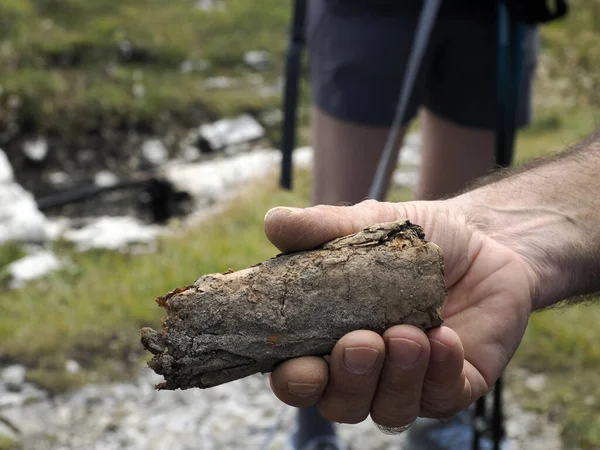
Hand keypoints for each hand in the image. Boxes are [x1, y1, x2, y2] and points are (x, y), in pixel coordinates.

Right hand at [263, 199, 536, 429]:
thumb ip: (323, 227)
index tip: (301, 362)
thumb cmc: (414, 237)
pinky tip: (445, 337)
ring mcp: (411, 382)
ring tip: (408, 334)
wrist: (484, 238)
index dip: (295, 381)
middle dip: (347, 381)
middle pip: (340, 405)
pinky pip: (443, 396)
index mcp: (332, 338)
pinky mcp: (456, 384)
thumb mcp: (369, 224)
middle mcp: (367, 370)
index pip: (300, 377)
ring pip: (390, 410)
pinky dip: (441, 370)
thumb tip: (273, 222)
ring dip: (396, 377)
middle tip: (361, 341)